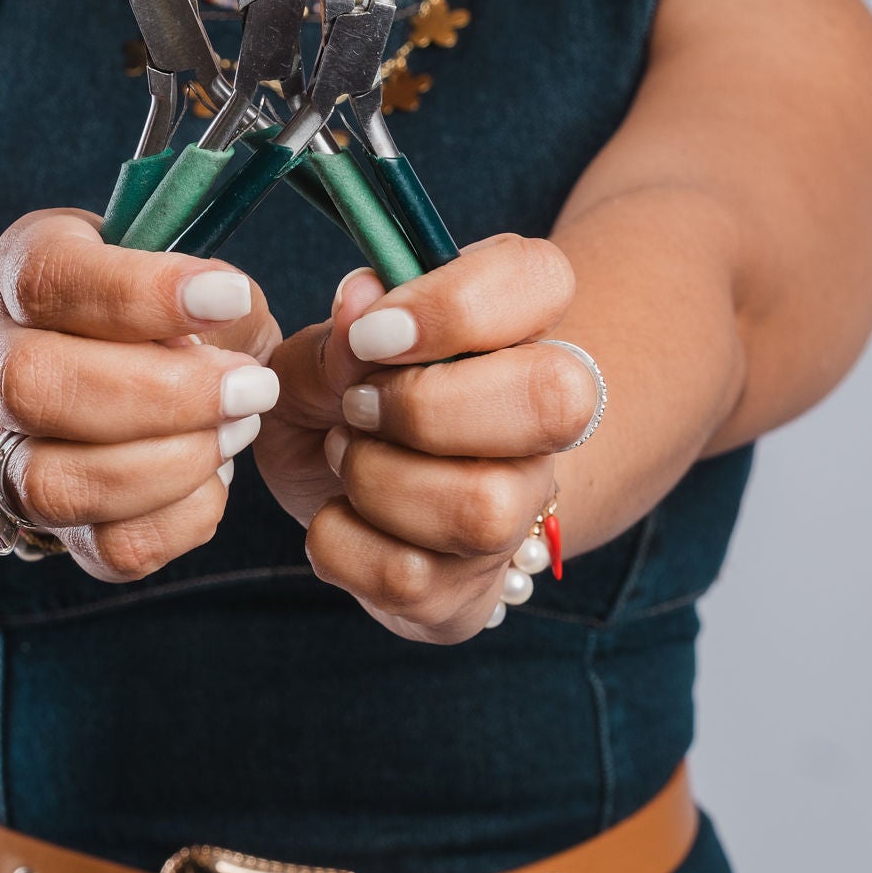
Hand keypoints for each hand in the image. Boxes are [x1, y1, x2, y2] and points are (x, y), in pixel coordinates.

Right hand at [0, 209, 282, 581]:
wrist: (87, 367)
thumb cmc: (152, 310)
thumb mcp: (181, 268)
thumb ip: (210, 287)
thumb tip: (228, 313)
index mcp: (21, 270)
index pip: (46, 277)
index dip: (138, 291)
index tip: (229, 297)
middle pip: (32, 386)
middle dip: (161, 395)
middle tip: (251, 387)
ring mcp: (2, 452)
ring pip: (49, 484)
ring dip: (167, 465)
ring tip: (239, 430)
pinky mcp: (44, 526)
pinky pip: (99, 548)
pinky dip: (177, 519)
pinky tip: (215, 478)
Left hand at [253, 236, 598, 641]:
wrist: (332, 490)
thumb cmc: (339, 397)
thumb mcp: (318, 352)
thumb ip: (338, 332)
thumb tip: (362, 300)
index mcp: (515, 324)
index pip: (541, 279)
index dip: (453, 305)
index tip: (373, 334)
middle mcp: (542, 421)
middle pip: (553, 402)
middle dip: (426, 407)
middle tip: (357, 406)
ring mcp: (519, 514)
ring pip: (483, 508)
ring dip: (376, 480)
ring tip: (347, 455)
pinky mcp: (473, 593)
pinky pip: (414, 579)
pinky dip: (342, 545)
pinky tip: (342, 516)